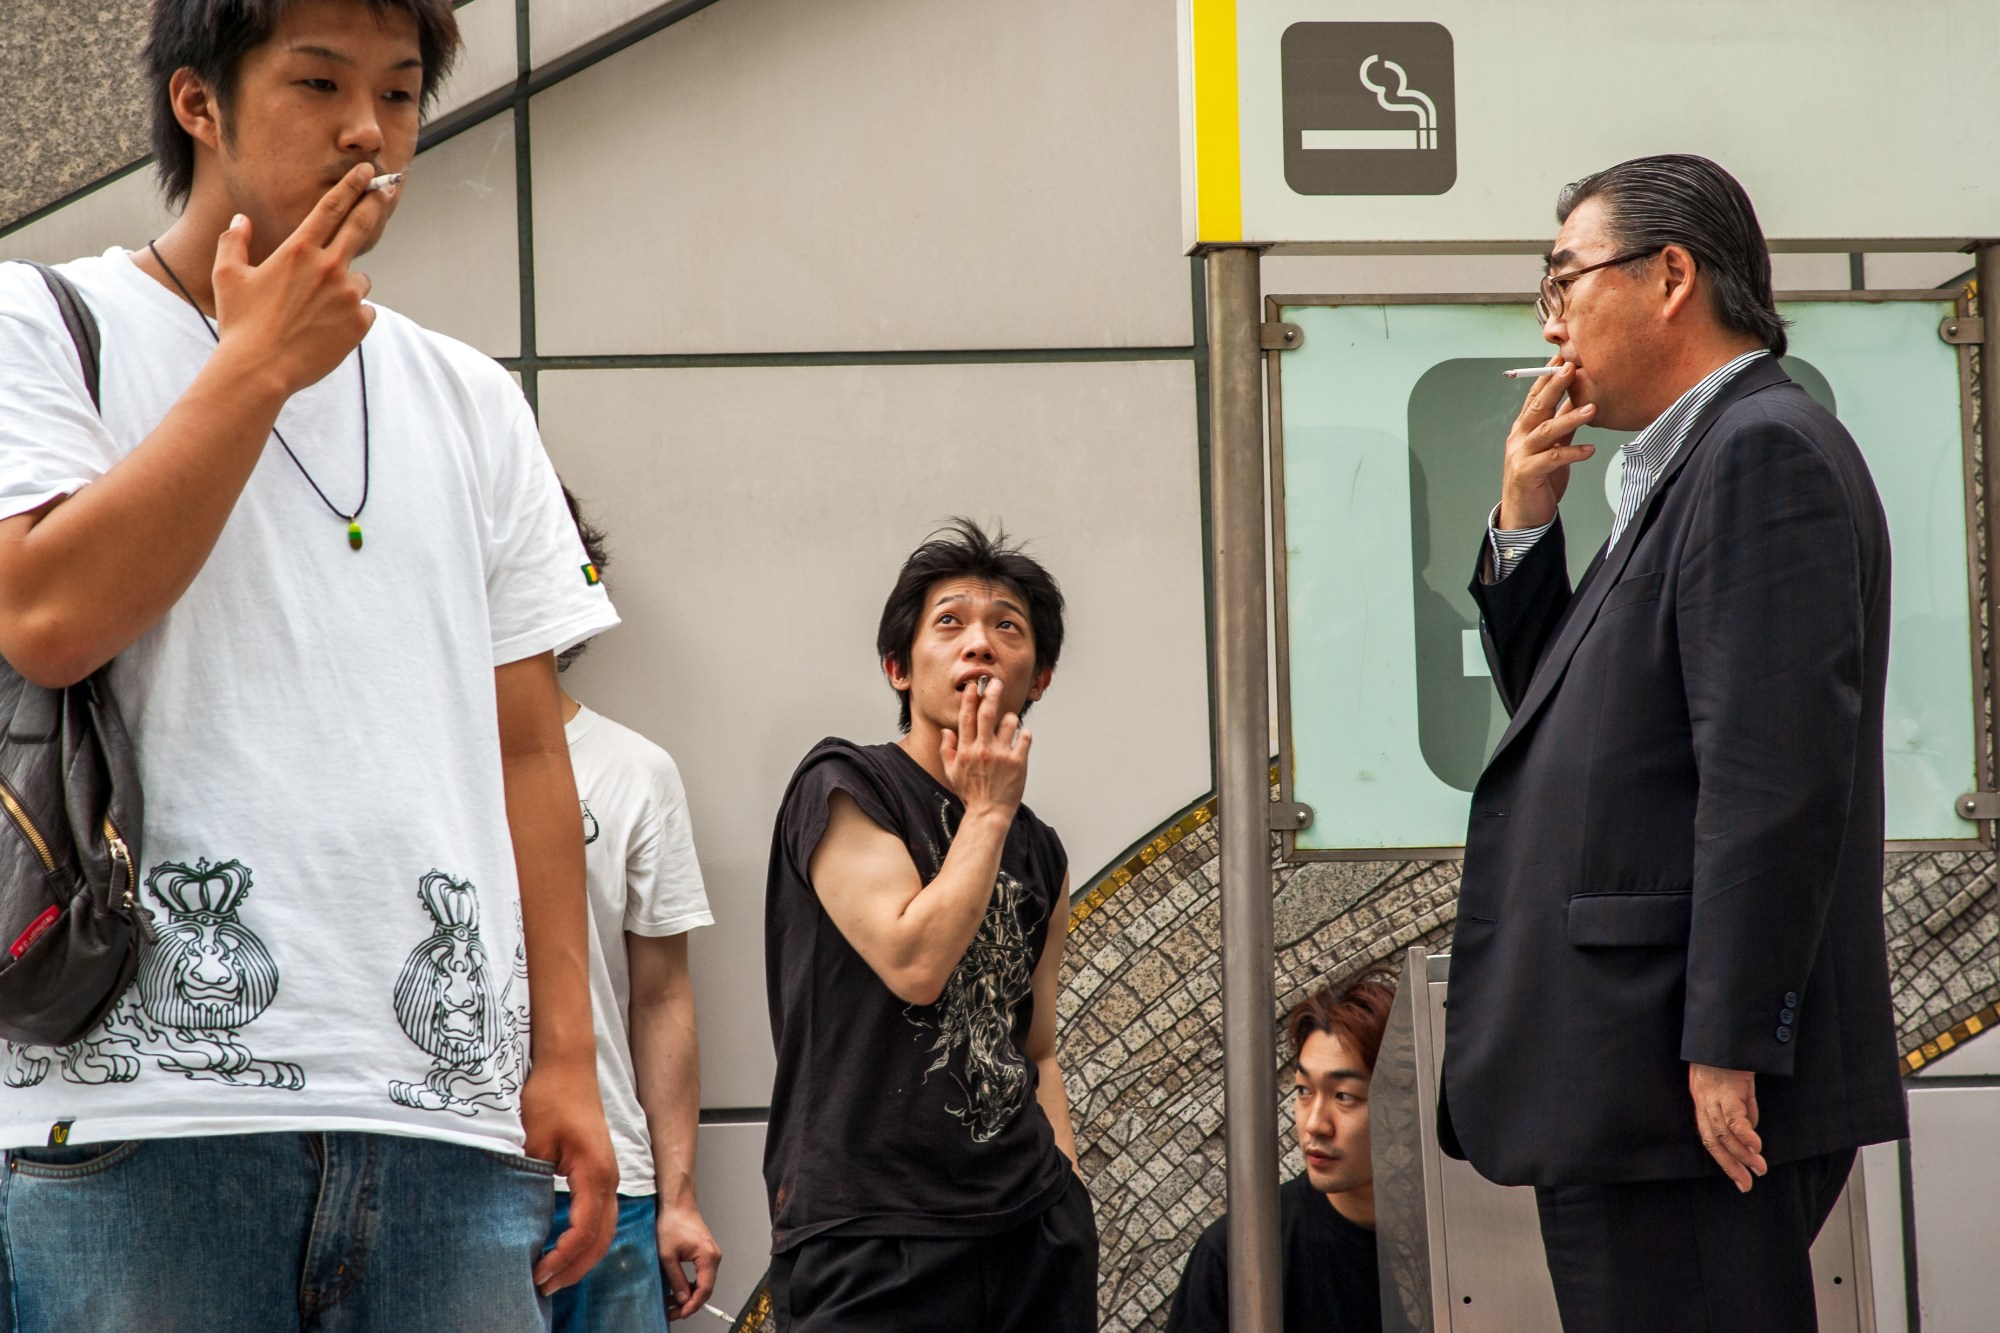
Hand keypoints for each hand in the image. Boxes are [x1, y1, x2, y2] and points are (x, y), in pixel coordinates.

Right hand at [211, 163, 390, 397]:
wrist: (260, 369)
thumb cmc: (241, 323)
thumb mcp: (227, 276)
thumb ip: (233, 242)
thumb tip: (240, 219)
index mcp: (298, 251)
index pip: (332, 208)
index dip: (352, 186)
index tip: (367, 171)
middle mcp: (328, 268)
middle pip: (360, 226)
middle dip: (375, 203)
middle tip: (389, 188)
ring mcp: (348, 296)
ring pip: (360, 279)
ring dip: (347, 285)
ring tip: (317, 309)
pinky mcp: (360, 323)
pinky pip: (364, 311)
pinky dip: (352, 315)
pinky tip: (327, 328)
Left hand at [522, 1058, 619, 1292]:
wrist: (566, 1065)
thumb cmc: (552, 1095)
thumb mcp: (533, 1143)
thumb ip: (531, 1183)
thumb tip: (519, 1222)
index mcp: (595, 1172)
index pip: (584, 1231)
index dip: (563, 1258)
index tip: (538, 1274)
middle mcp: (609, 1177)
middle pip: (603, 1238)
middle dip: (576, 1268)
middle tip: (545, 1287)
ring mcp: (609, 1173)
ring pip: (607, 1228)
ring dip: (584, 1256)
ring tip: (555, 1274)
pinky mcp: (601, 1169)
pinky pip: (602, 1213)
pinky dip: (588, 1237)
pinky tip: (566, 1245)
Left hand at [657, 1197, 721, 1320]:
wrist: (677, 1204)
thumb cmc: (672, 1223)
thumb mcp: (668, 1255)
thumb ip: (677, 1279)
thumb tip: (682, 1299)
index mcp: (708, 1257)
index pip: (704, 1289)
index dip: (693, 1305)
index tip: (680, 1314)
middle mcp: (714, 1257)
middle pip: (705, 1288)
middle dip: (690, 1303)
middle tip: (673, 1312)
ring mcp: (711, 1255)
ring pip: (703, 1282)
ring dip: (689, 1294)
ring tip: (672, 1303)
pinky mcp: (705, 1253)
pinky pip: (701, 1274)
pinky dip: (690, 1284)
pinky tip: (678, 1290)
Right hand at [939, 672, 1030, 817]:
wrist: (988, 814)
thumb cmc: (971, 793)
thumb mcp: (952, 773)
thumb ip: (948, 750)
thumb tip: (947, 731)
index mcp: (966, 750)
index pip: (966, 718)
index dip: (969, 699)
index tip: (973, 687)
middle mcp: (983, 750)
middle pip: (987, 714)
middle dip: (992, 694)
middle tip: (996, 682)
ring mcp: (1002, 755)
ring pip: (1009, 723)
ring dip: (1010, 719)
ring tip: (1009, 723)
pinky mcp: (1018, 762)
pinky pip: (1025, 738)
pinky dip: (1025, 734)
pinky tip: (1022, 737)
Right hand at [1497, 357, 1597, 529]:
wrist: (1524, 515)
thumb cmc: (1538, 481)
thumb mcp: (1553, 447)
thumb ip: (1562, 426)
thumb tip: (1577, 403)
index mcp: (1524, 429)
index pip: (1534, 396)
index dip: (1547, 377)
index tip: (1562, 358)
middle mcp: (1519, 438)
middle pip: (1537, 407)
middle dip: (1554, 386)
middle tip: (1570, 369)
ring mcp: (1520, 455)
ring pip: (1545, 431)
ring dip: (1569, 418)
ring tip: (1591, 409)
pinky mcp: (1527, 474)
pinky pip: (1551, 459)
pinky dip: (1572, 453)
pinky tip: (1589, 449)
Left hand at [1689, 1062, 1765, 1191]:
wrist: (1725, 1030)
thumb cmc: (1729, 1055)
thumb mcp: (1735, 1084)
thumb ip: (1742, 1107)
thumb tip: (1750, 1130)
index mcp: (1702, 1100)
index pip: (1709, 1136)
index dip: (1722, 1158)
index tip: (1737, 1178)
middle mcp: (1703, 1099)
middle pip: (1713, 1139)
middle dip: (1730, 1165)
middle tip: (1746, 1185)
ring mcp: (1713, 1094)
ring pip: (1724, 1132)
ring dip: (1743, 1154)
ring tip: (1759, 1169)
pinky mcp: (1727, 1087)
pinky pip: (1734, 1117)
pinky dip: (1745, 1134)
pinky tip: (1756, 1148)